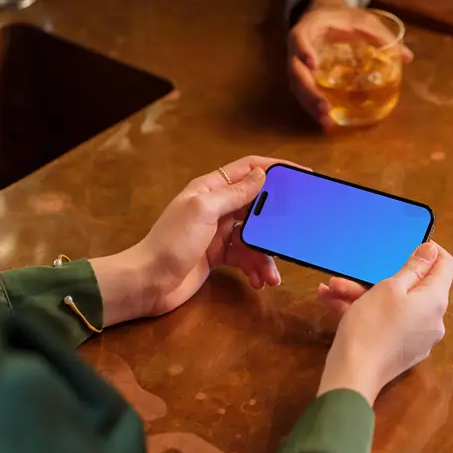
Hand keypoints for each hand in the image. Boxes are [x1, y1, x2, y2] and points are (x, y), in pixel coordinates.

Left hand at [90, 156, 296, 325]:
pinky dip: (255, 268)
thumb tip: (263, 174)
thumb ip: (234, 193)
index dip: (276, 169)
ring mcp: (219, 233)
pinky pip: (246, 257)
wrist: (148, 283)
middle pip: (257, 205)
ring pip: (255, 236)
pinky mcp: (219, 256)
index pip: (249, 169)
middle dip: (276, 220)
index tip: (304, 176)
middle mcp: (217, 207)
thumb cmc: (172, 242)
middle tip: (297, 231)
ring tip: (272, 275)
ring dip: (266, 255)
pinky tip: (260, 281)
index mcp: (211, 188)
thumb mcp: (204, 211)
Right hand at [288, 0, 414, 128]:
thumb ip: (382, 36)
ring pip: (297, 87)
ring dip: (310, 105)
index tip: (313, 64)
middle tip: (325, 108)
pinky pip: (303, 93)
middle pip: (295, 71)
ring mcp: (299, 64)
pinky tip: (327, 121)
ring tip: (326, 121)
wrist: (324, 15)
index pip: (298, 37)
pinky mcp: (304, 77)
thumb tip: (408, 57)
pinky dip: (313, 107)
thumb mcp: (362, 20)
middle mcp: (298, 48)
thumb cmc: (343, 17)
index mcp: (309, 28)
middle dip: (308, 91)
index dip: (303, 50)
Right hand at [316, 242, 452, 406]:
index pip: (445, 266)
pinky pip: (387, 323)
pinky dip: (364, 312)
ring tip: (329, 289)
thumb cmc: (371, 324)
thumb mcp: (389, 288)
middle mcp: (432, 320)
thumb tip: (433, 251)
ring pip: (393, 306)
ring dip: (361, 294)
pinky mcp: (400, 350)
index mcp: (435, 301)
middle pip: (412, 288)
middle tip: (348, 274)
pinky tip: (332, 304)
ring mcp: (417, 338)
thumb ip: (414, 268)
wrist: (353, 375)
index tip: (408, 245)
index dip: (430, 252)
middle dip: (377, 277)